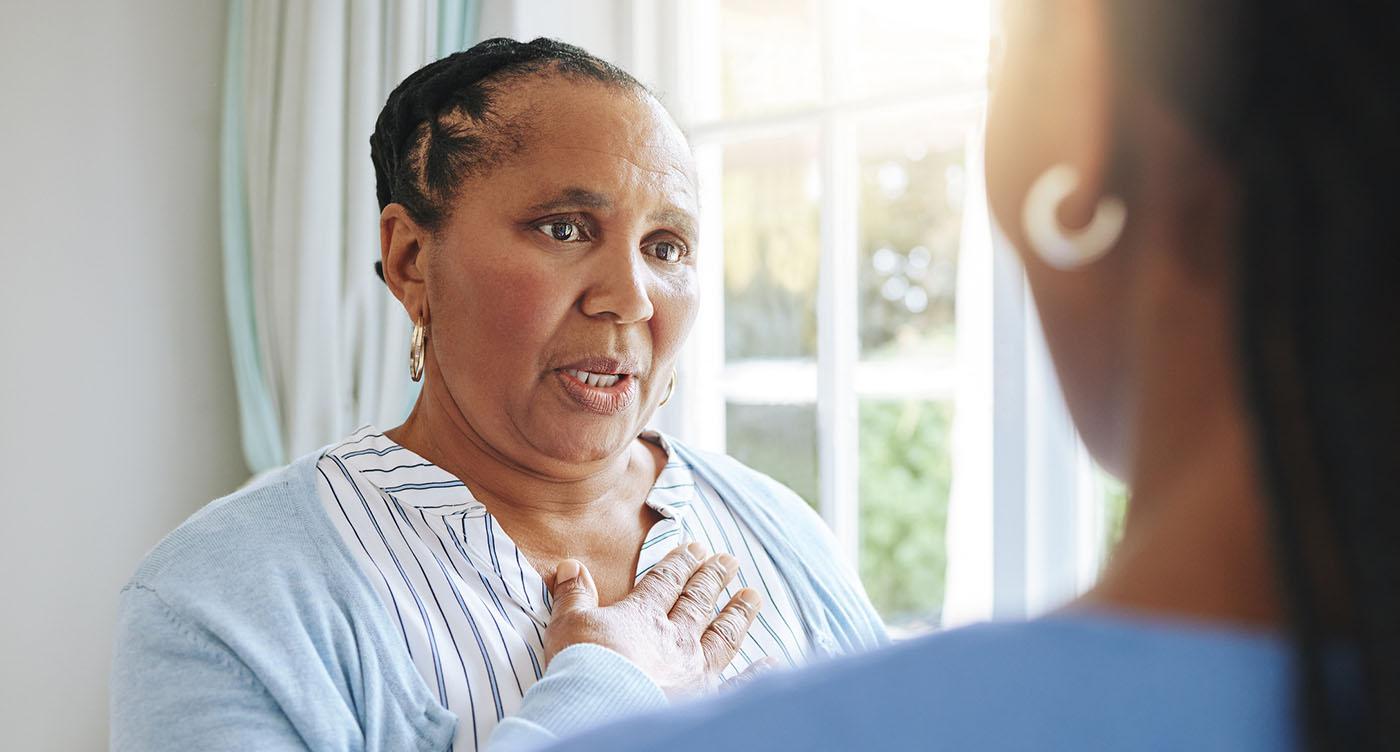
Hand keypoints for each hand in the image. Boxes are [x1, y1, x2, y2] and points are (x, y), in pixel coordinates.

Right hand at [544, 542, 764, 697]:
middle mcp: (676, 638)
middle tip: (730, 560)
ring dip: (738, 613)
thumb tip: (571, 565)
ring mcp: (695, 670)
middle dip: (713, 578)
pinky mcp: (705, 700)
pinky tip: (772, 661)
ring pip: (723, 635)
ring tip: (753, 595)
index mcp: (644, 616)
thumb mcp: (569, 624)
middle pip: (699, 601)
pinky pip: (737, 685)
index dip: (680, 562)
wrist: (602, 709)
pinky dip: (756, 674)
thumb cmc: (583, 667)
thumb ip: (573, 595)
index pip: (666, 582)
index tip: (695, 547)